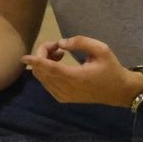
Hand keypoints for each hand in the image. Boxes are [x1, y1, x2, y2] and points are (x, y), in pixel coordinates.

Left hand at [22, 36, 140, 105]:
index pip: (49, 68)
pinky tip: (59, 64)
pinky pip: (47, 84)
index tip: (24, 57)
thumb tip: (61, 43)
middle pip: (42, 72)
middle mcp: (66, 89)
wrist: (118, 91)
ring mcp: (63, 96)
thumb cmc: (111, 69)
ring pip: (43, 78)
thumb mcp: (102, 49)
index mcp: (76, 77)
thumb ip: (81, 42)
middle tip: (58, 46)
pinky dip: (47, 72)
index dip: (35, 61)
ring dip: (44, 64)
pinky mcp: (63, 98)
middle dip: (43, 55)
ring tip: (60, 53)